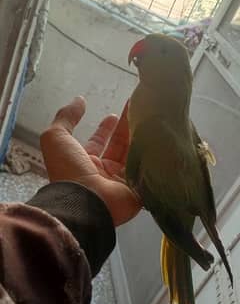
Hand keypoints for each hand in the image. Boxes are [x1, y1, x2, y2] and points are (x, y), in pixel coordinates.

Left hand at [40, 97, 141, 225]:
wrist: (85, 203)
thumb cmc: (69, 171)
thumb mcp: (56, 138)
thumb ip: (65, 117)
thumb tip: (79, 100)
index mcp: (83, 163)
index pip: (97, 143)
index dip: (105, 128)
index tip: (114, 114)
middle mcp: (102, 173)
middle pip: (118, 147)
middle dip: (127, 129)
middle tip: (138, 112)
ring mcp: (121, 183)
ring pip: (134, 156)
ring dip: (141, 138)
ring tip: (151, 119)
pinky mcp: (138, 191)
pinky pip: (147, 171)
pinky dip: (153, 156)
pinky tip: (162, 140)